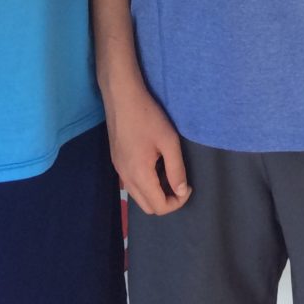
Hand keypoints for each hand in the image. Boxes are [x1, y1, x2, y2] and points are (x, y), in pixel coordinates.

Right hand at [105, 81, 189, 215]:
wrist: (121, 96)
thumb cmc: (147, 116)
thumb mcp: (169, 141)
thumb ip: (176, 169)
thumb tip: (181, 192)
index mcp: (139, 175)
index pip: (159, 207)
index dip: (177, 202)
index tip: (187, 185)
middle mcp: (125, 177)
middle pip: (147, 206)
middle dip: (166, 200)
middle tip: (179, 181)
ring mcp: (118, 169)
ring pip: (138, 195)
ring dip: (155, 191)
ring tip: (167, 170)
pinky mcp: (116, 160)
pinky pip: (132, 183)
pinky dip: (145, 182)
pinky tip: (153, 162)